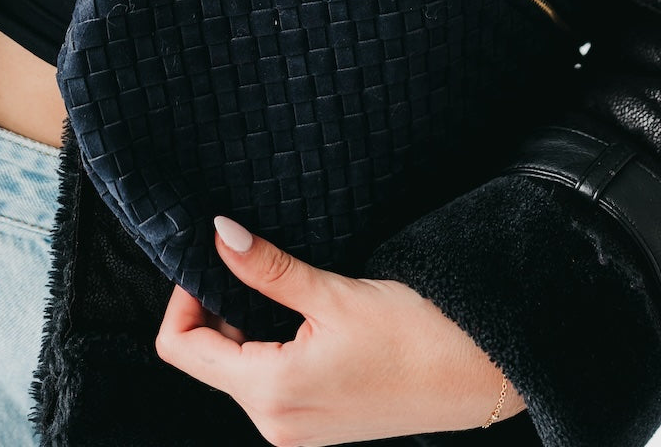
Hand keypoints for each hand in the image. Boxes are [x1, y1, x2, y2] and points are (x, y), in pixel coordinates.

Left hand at [155, 216, 525, 446]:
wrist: (478, 375)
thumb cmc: (416, 336)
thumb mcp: (333, 294)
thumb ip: (267, 268)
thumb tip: (219, 234)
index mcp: (272, 393)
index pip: (182, 349)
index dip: (182, 297)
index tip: (207, 259)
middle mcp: (275, 421)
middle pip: (205, 358)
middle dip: (213, 306)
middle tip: (242, 261)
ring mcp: (295, 426)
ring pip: (234, 367)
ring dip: (240, 321)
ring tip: (273, 283)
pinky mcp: (314, 420)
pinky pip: (264, 378)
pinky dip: (263, 340)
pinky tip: (292, 311)